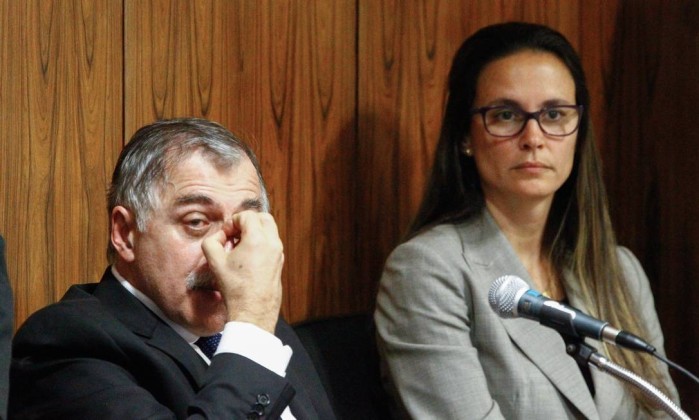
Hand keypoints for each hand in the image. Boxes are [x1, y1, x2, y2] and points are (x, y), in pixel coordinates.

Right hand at [201, 210, 283, 332]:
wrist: (253, 311)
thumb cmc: (236, 288)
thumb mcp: (215, 262)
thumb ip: (211, 242)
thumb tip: (218, 237)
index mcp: (258, 239)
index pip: (247, 215)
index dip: (233, 221)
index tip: (226, 234)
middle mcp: (272, 243)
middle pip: (263, 218)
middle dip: (248, 222)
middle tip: (235, 234)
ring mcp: (279, 253)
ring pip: (270, 230)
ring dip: (255, 232)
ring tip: (240, 247)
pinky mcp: (280, 262)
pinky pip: (272, 244)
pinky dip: (261, 243)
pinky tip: (248, 258)